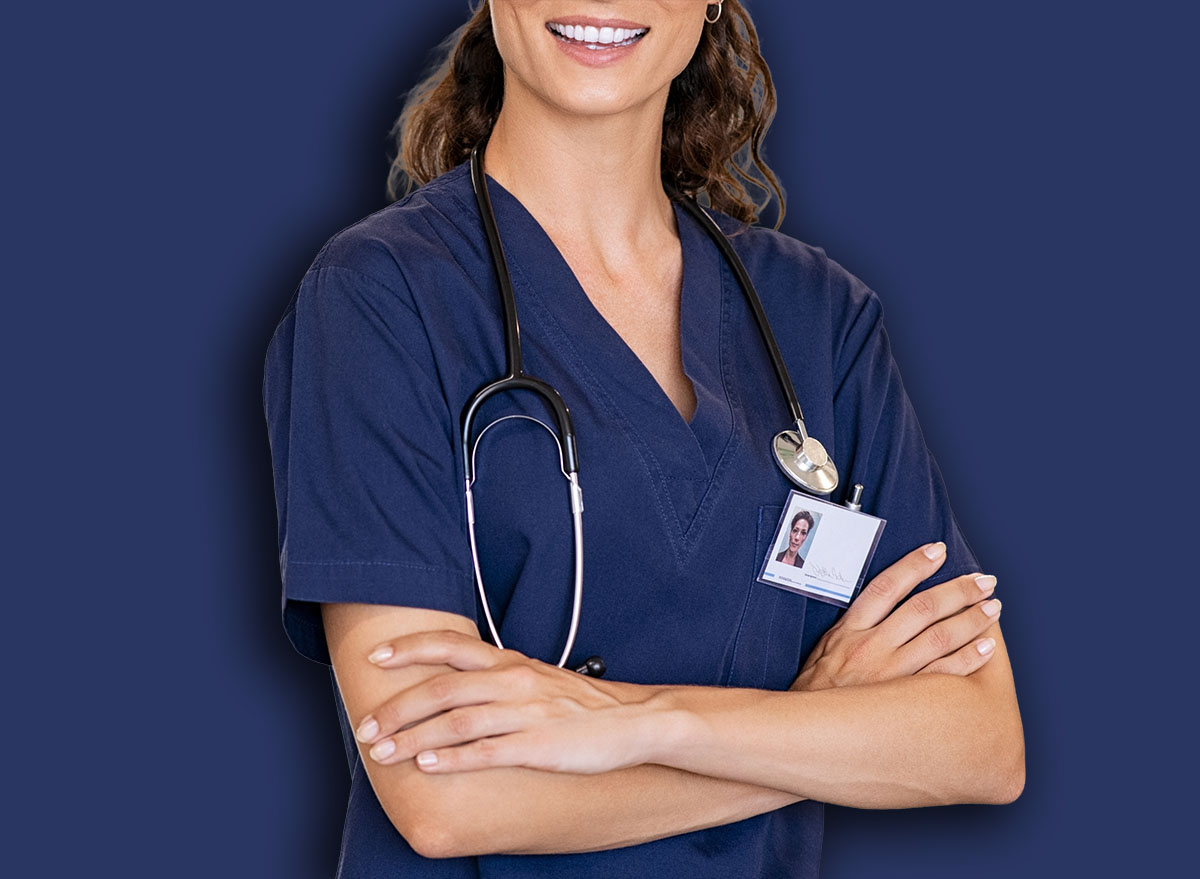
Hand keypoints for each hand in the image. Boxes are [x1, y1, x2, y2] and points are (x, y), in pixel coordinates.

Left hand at [352, 631, 657, 774]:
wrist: (635, 721)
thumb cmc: (583, 705)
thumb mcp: (536, 678)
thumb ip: (497, 677)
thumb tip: (455, 686)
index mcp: (509, 662)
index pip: (448, 646)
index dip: (408, 649)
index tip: (375, 657)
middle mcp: (512, 680)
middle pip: (440, 688)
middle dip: (396, 709)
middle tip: (366, 728)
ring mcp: (525, 712)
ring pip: (455, 721)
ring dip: (412, 738)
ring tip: (384, 753)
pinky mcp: (538, 746)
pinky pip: (486, 751)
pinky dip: (452, 759)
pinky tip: (428, 766)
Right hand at [792, 542, 1000, 691]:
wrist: (804, 732)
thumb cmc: (814, 692)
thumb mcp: (824, 648)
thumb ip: (852, 626)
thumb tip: (881, 604)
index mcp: (850, 629)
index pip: (886, 586)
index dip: (914, 565)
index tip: (938, 550)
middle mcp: (871, 646)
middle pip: (922, 608)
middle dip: (958, 590)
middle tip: (984, 581)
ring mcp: (888, 673)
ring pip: (938, 637)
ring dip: (971, 620)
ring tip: (992, 608)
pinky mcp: (902, 701)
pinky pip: (943, 676)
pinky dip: (968, 659)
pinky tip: (986, 647)